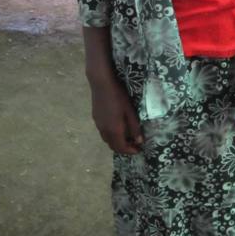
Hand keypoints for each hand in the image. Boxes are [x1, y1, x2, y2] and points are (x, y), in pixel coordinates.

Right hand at [82, 26, 142, 154]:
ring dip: (117, 142)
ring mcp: (98, 125)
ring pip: (107, 140)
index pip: (121, 148)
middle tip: (134, 145)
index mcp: (114, 130)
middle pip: (113, 146)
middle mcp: (104, 131)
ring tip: (127, 137)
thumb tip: (139, 141)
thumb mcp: (130, 112)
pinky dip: (111, 135)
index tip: (139, 150)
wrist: (101, 84)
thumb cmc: (118, 96)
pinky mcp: (95, 118)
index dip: (130, 151)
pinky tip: (117, 127)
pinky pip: (103, 132)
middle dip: (123, 148)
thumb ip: (134, 128)